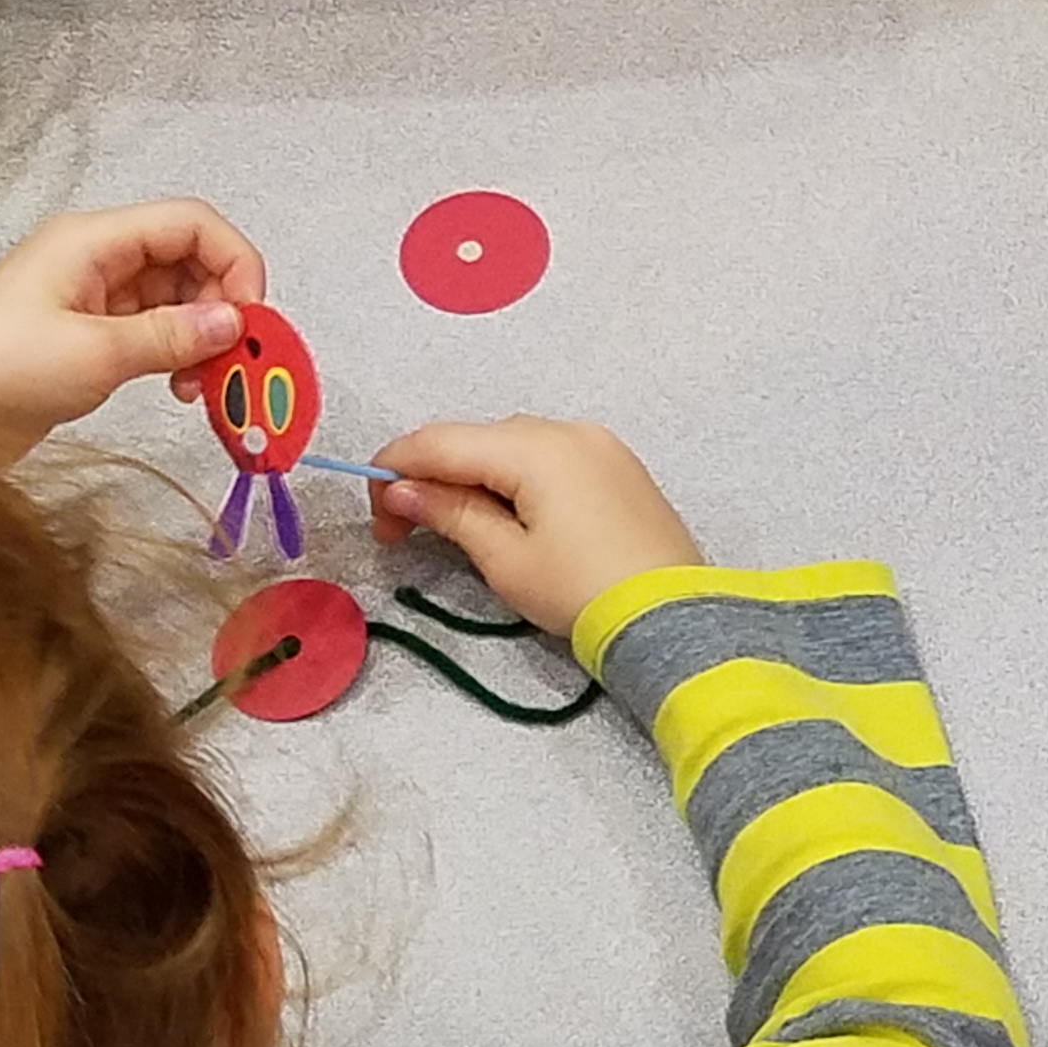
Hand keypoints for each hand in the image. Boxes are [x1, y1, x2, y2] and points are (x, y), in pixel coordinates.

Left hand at [0, 201, 267, 466]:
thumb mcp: (96, 353)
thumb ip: (173, 335)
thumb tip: (235, 323)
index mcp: (92, 240)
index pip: (190, 223)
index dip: (233, 262)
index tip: (249, 318)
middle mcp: (96, 259)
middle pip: (188, 259)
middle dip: (220, 306)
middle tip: (230, 361)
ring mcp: (91, 298)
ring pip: (175, 299)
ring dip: (201, 337)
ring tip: (201, 386)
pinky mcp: (86, 336)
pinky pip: (152, 331)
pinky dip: (176, 355)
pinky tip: (179, 389)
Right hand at [368, 417, 702, 637]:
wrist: (671, 616)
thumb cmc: (583, 592)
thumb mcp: (506, 560)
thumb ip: (450, 514)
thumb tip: (401, 491)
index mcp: (535, 448)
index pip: (439, 442)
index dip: (393, 471)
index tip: (376, 519)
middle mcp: (568, 430)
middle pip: (475, 439)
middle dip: (433, 477)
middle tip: (408, 532)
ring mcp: (598, 444)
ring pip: (512, 446)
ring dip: (474, 477)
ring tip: (457, 529)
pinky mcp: (618, 466)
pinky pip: (550, 457)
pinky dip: (516, 478)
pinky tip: (506, 516)